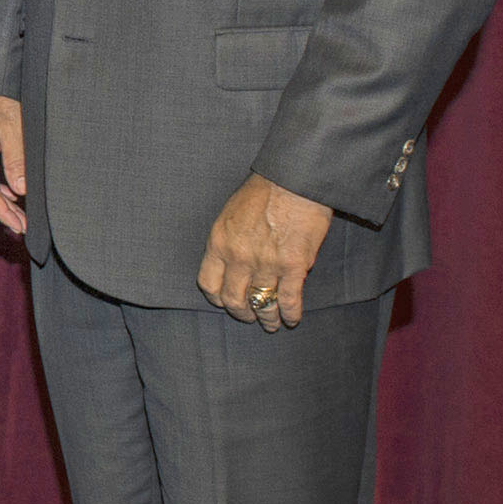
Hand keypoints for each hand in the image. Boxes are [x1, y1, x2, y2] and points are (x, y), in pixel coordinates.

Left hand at [198, 172, 333, 329]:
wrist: (293, 179)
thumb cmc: (263, 191)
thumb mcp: (230, 214)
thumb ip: (228, 240)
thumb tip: (232, 262)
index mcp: (219, 243)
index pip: (208, 284)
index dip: (217, 299)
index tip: (225, 303)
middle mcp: (238, 258)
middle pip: (233, 299)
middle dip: (242, 313)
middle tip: (250, 316)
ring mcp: (266, 263)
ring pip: (262, 304)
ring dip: (267, 318)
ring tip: (272, 324)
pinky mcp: (293, 266)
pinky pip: (289, 299)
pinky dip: (290, 313)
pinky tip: (292, 318)